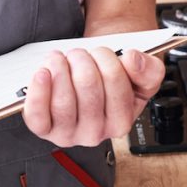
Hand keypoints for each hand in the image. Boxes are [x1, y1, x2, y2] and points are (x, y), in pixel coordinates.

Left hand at [22, 47, 164, 146]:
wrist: (90, 85)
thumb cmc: (112, 81)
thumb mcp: (140, 76)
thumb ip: (149, 69)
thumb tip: (133, 59)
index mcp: (121, 122)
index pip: (117, 85)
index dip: (108, 60)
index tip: (102, 52)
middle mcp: (95, 133)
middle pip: (88, 88)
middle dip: (83, 60)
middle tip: (80, 55)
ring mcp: (68, 134)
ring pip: (63, 101)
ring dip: (60, 69)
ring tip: (60, 59)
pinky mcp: (44, 129)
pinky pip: (38, 115)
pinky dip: (38, 91)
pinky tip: (43, 73)